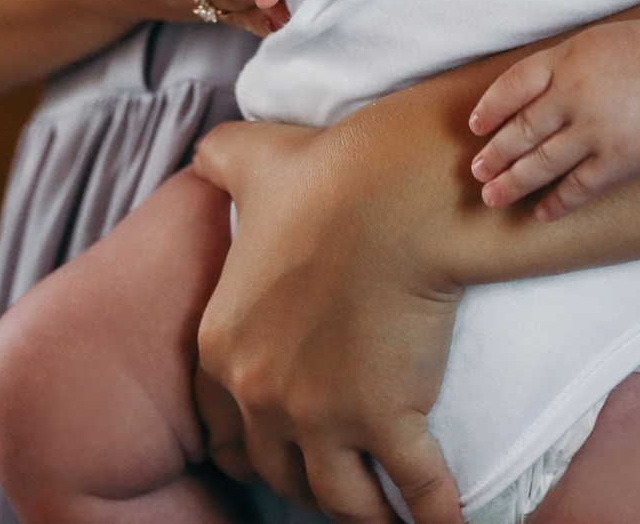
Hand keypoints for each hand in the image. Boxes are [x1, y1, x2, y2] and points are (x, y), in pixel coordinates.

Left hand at [192, 122, 467, 523]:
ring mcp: (319, 416)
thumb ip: (220, 159)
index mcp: (221, 344)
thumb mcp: (251, 160)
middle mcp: (260, 393)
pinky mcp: (383, 420)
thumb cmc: (327, 174)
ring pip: (339, 498)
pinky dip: (434, 516)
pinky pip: (413, 490)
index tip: (275, 454)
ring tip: (387, 520)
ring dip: (364, 516)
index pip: (221, 427)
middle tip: (336, 483)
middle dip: (305, 482)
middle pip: (278, 469)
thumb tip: (205, 151)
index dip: (249, 446)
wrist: (392, 195)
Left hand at [466, 20, 639, 219]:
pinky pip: (578, 187)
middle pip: (520, 130)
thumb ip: (562, 65)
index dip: (490, 108)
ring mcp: (592, 132)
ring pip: (541, 163)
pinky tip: (542, 214)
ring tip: (494, 197)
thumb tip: (532, 91)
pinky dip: (558, 202)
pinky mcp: (616, 161)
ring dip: (513, 182)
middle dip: (495, 154)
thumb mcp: (593, 42)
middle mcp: (570, 98)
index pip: (511, 87)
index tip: (476, 126)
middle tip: (477, 171)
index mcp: (563, 62)